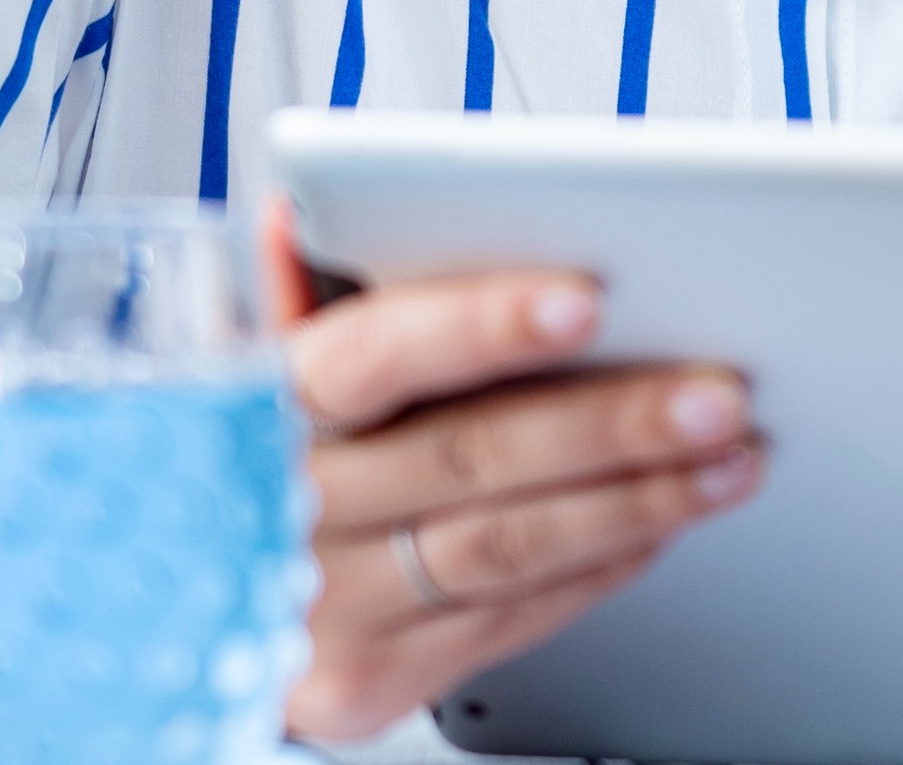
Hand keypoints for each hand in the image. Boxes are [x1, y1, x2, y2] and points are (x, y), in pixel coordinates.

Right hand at [272, 219, 764, 742]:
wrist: (176, 632)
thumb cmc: (246, 474)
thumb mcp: (239, 381)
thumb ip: (294, 300)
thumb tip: (297, 216)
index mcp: (251, 408)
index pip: (372, 355)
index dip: (480, 325)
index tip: (584, 300)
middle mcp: (287, 512)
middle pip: (470, 457)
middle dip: (611, 421)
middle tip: (715, 390)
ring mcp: (325, 607)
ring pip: (508, 547)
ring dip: (637, 500)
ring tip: (726, 459)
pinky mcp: (364, 686)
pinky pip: (510, 620)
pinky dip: (598, 568)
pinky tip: (657, 525)